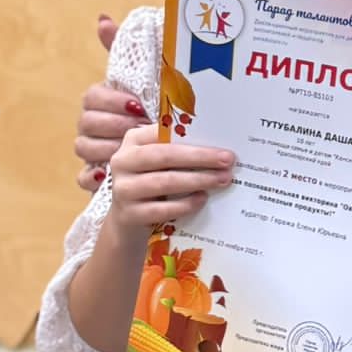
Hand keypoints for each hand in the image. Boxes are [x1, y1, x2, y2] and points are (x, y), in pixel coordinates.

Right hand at [75, 16, 146, 191]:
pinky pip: (81, 178)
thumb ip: (125, 51)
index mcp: (100, 101)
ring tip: (135, 153)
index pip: (92, 95)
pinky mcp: (93, 178)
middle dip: (115, 125)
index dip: (113, 101)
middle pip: (86, 122)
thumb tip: (103, 19)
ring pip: (82, 148)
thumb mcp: (146, 82)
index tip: (139, 106)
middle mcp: (90, 125)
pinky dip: (92, 178)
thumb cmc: (151, 113)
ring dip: (107, 150)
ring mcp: (90, 152)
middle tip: (143, 130)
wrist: (158, 157)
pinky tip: (107, 178)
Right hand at [105, 123, 234, 238]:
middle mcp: (123, 161)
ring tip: (221, 180)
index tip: (221, 141)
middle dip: (200, 157)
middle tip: (227, 161)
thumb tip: (218, 147)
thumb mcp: (159, 163)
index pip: (162, 132)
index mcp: (133, 141)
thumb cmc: (151, 183)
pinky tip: (202, 200)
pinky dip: (185, 204)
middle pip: (164, 155)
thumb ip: (179, 150)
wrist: (127, 219)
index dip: (192, 136)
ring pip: (164, 182)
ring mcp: (123, 189)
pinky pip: (161, 209)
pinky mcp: (128, 215)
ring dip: (197, 180)